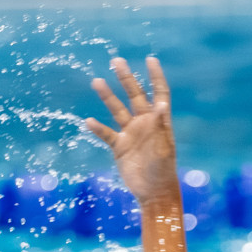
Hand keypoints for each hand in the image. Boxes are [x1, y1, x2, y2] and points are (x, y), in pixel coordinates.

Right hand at [85, 55, 178, 205]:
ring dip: (107, 97)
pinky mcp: (119, 147)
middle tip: (116, 61)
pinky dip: (97, 128)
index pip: (158, 93)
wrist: (153, 192)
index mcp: (159, 121)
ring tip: (96, 81)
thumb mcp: (163, 148)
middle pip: (134, 96)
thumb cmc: (164, 171)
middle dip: (126, 79)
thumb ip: (160, 126)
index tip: (150, 59)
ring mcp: (130, 134)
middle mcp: (144, 124)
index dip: (155, 76)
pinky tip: (88, 121)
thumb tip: (160, 105)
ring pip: (117, 111)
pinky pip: (106, 134)